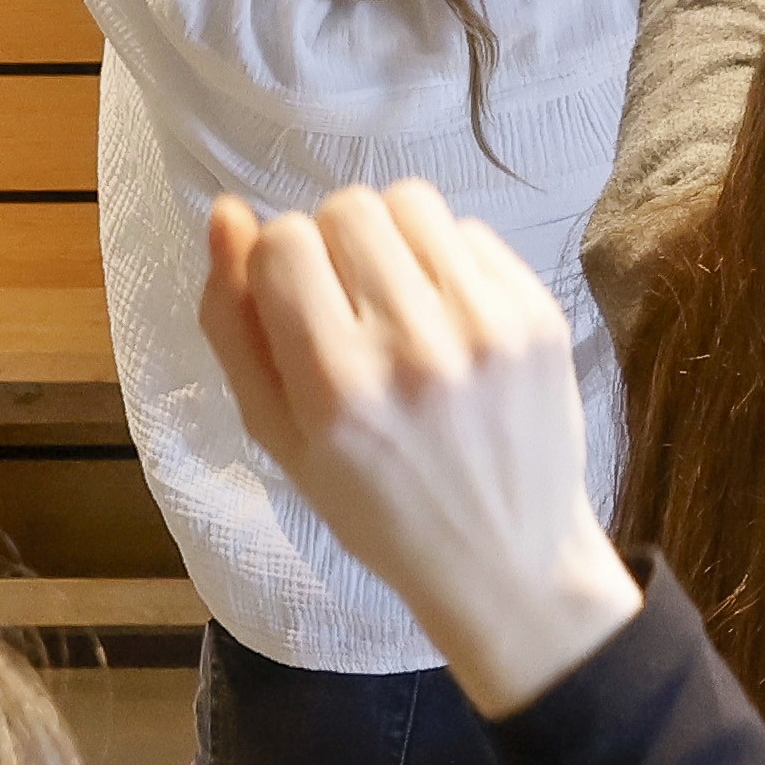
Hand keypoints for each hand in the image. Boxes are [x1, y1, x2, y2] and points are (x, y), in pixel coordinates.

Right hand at [199, 182, 643, 708]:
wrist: (506, 560)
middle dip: (333, 245)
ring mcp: (488, 328)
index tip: (296, 308)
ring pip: (411, 203)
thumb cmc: (376, 507)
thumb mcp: (279, 438)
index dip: (276, 264)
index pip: (282, 243)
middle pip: (348, 208)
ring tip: (397, 304)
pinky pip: (471, 234)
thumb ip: (234, 326)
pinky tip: (449, 324)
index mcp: (335, 389)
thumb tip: (226, 214)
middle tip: (348, 308)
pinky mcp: (539, 318)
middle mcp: (414, 350)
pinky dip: (447, 264)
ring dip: (390, 239)